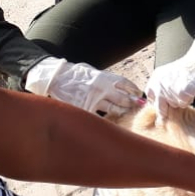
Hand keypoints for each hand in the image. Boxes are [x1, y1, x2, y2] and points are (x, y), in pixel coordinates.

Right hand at [25, 57, 141, 115]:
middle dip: (132, 103)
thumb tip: (118, 84)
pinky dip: (105, 122)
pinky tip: (110, 124)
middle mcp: (102, 89)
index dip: (134, 90)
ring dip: (121, 112)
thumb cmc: (73, 74)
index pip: (125, 83)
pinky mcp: (85, 109)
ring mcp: (94, 100)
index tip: (139, 94)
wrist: (55, 78)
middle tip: (138, 107)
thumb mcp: (91, 71)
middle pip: (123, 98)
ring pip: (113, 110)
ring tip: (126, 115)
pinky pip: (99, 118)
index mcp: (104, 77)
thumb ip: (104, 77)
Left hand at [145, 35, 194, 117]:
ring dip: (180, 101)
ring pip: (173, 106)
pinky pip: (183, 104)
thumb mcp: (167, 74)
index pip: (150, 96)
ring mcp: (169, 91)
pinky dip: (188, 100)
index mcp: (155, 78)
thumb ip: (161, 86)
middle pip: (160, 107)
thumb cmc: (187, 68)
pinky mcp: (180, 94)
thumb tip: (159, 103)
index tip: (164, 102)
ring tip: (186, 90)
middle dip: (168, 108)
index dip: (158, 101)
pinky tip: (190, 91)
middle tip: (177, 99)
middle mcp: (159, 85)